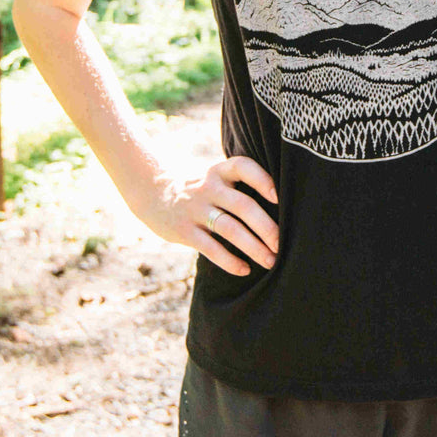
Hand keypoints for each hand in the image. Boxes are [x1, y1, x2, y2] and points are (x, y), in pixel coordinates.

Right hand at [141, 155, 279, 275]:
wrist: (153, 194)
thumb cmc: (200, 190)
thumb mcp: (216, 178)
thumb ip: (240, 187)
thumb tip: (284, 212)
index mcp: (219, 171)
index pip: (242, 167)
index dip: (262, 179)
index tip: (278, 197)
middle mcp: (208, 187)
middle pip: (242, 205)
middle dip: (265, 227)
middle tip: (281, 245)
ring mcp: (195, 209)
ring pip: (229, 229)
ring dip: (252, 247)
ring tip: (270, 261)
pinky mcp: (184, 230)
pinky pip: (210, 247)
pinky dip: (229, 261)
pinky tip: (244, 270)